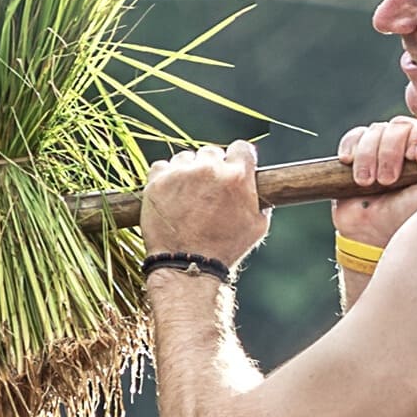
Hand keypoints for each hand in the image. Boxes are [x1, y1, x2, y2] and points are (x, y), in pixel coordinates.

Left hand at [141, 139, 269, 270]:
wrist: (187, 267)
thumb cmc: (225, 250)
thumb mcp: (258, 227)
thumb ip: (260, 201)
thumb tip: (256, 189)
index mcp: (237, 176)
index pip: (241, 148)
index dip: (238, 159)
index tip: (232, 169)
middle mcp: (209, 169)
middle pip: (212, 153)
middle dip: (212, 168)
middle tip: (208, 190)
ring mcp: (181, 174)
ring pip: (186, 158)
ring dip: (188, 172)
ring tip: (188, 195)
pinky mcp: (157, 182)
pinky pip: (161, 166)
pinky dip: (165, 178)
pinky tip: (170, 195)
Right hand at [331, 114, 416, 251]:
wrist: (372, 237)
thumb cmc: (411, 218)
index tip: (412, 154)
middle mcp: (412, 146)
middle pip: (401, 125)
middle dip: (390, 150)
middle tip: (387, 180)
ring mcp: (385, 148)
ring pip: (377, 130)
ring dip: (368, 155)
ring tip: (368, 182)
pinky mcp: (360, 152)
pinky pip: (354, 136)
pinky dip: (351, 147)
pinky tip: (349, 163)